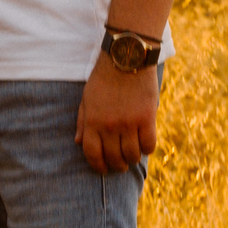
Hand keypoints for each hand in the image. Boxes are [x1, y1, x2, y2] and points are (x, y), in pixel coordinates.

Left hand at [77, 54, 158, 174]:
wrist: (126, 57)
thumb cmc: (104, 77)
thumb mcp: (87, 98)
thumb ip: (82, 121)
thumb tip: (78, 142)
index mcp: (93, 121)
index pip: (93, 155)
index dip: (98, 166)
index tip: (104, 169)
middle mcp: (109, 126)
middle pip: (114, 158)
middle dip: (118, 166)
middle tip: (121, 165)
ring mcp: (129, 123)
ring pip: (132, 155)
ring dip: (133, 159)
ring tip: (133, 156)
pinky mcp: (147, 118)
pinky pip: (149, 144)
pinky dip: (147, 149)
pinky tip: (145, 145)